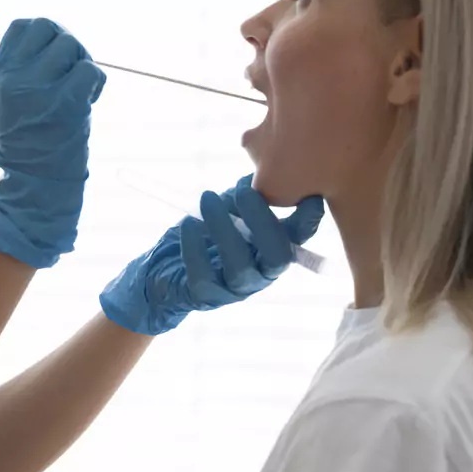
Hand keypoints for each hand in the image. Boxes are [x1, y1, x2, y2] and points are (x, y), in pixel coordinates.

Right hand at [0, 18, 106, 268]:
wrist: (33, 187)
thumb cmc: (30, 144)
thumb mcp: (12, 101)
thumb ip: (25, 70)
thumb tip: (57, 38)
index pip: (22, 26)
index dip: (44, 35)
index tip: (52, 59)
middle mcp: (14, 78)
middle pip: (50, 29)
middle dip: (68, 47)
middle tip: (71, 74)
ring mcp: (38, 89)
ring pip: (71, 46)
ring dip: (82, 64)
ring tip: (78, 91)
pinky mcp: (65, 102)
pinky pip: (89, 70)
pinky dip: (95, 83)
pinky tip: (88, 102)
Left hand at [99, 175, 324, 334]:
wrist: (165, 267)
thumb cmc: (204, 232)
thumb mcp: (228, 208)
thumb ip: (246, 195)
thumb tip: (257, 175)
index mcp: (272, 248)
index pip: (299, 237)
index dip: (307, 219)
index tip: (307, 195)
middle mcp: (262, 271)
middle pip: (277, 255)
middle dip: (263, 221)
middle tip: (242, 192)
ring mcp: (236, 288)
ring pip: (240, 266)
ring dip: (225, 229)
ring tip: (207, 199)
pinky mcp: (206, 296)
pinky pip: (203, 275)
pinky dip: (194, 247)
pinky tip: (189, 223)